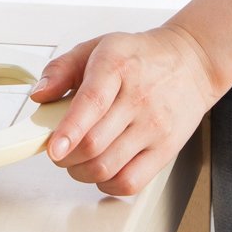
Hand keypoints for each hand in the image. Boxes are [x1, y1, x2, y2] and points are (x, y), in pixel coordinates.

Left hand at [28, 23, 221, 198]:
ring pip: (108, 167)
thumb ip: (62, 69)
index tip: (53, 148)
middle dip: (66, 155)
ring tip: (78, 160)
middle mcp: (138, 97)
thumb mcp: (97, 47)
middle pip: (94, 143)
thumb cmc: (141, 56)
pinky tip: (103, 170)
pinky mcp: (166, 150)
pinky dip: (107, 184)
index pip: (92, 103)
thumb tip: (40, 95)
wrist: (191, 62)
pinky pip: (130, 183)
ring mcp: (154, 126)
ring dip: (81, 172)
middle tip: (60, 149)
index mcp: (117, 66)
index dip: (69, 130)